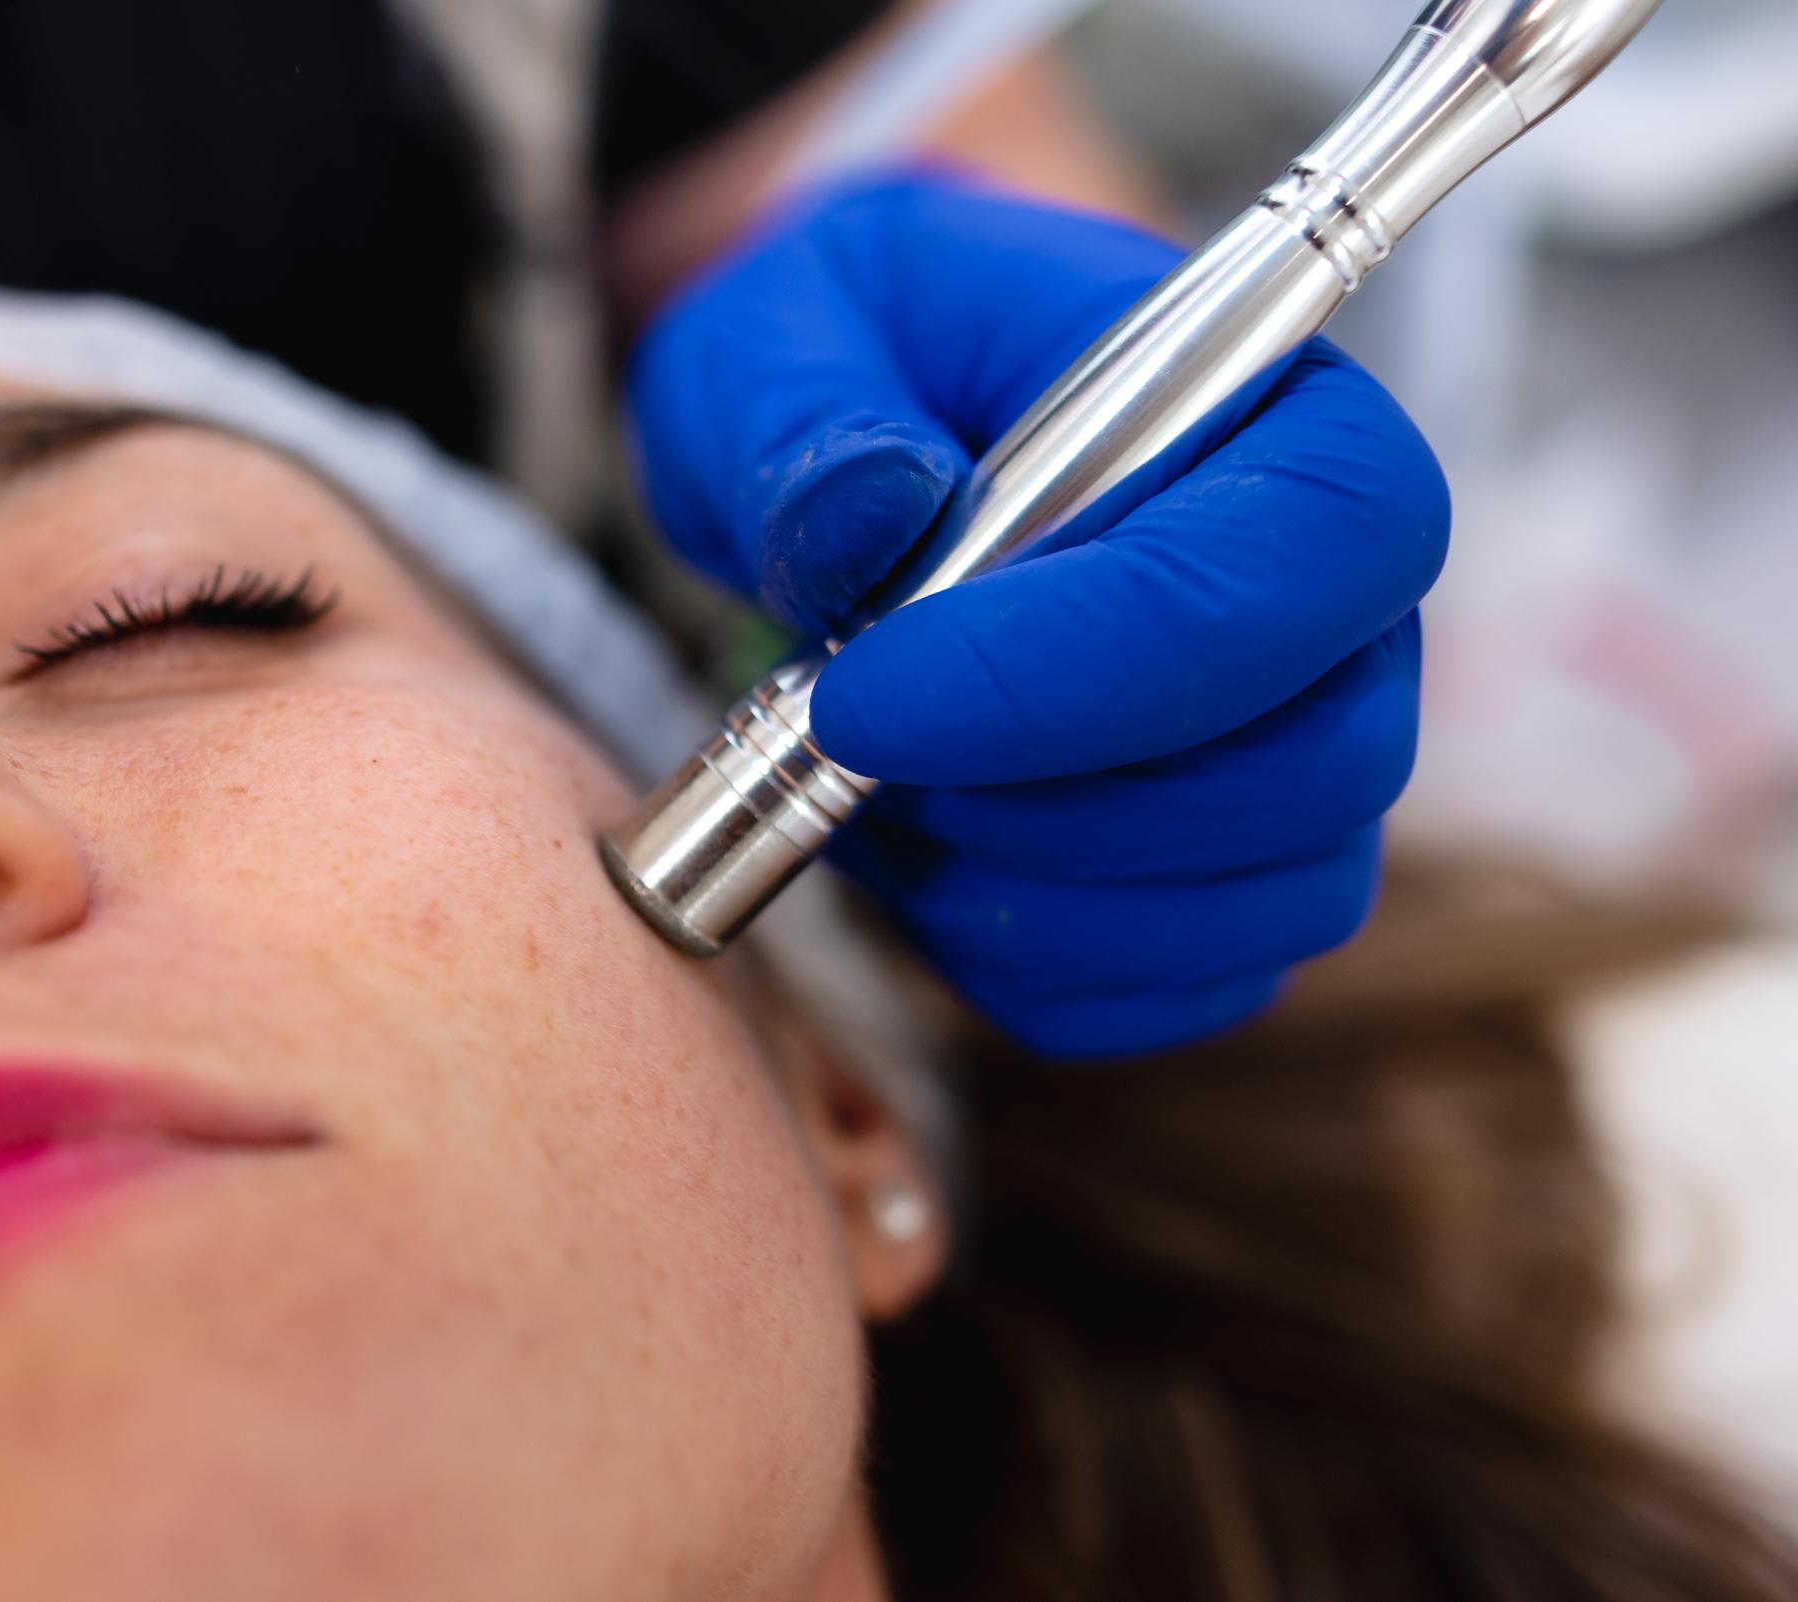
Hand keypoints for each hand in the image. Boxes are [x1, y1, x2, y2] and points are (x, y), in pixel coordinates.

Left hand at [627, 173, 1447, 1056]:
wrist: (859, 444)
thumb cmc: (851, 358)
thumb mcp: (781, 321)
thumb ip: (804, 405)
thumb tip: (867, 517)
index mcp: (1284, 419)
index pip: (1306, 561)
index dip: (1094, 664)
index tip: (869, 696)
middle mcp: (1338, 609)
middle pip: (1316, 771)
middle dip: (1052, 800)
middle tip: (858, 737)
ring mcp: (1301, 764)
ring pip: (1252, 910)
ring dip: (1020, 892)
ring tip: (868, 782)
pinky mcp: (1225, 888)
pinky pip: (1168, 992)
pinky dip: (1016, 964)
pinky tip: (915, 855)